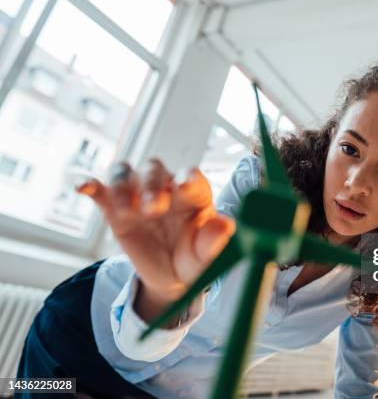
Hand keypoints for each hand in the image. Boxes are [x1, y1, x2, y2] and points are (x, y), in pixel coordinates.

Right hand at [76, 158, 234, 303]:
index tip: (184, 186)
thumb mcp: (205, 257)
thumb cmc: (194, 259)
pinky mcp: (115, 208)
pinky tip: (83, 186)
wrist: (171, 276)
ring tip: (126, 209)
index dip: (188, 178)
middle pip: (155, 170)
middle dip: (152, 186)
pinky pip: (101, 189)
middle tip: (154, 210)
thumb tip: (225, 225)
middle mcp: (165, 187)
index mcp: (193, 194)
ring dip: (123, 185)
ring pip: (126, 173)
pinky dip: (90, 183)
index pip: (191, 176)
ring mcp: (138, 195)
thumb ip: (214, 242)